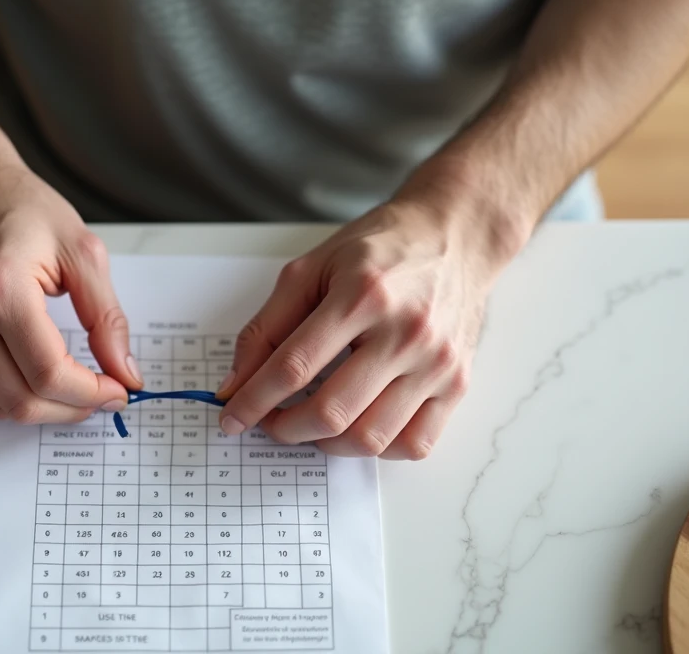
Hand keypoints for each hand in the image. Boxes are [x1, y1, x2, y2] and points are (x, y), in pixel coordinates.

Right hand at [0, 118, 140, 421]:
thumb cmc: (18, 207)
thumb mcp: (81, 251)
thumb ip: (107, 317)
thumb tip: (125, 372)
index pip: (48, 372)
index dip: (90, 393)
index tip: (117, 391)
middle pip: (20, 399)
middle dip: (69, 409)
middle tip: (100, 395)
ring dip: (41, 406)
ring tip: (72, 385)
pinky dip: (8, 388)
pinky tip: (30, 365)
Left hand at [215, 197, 507, 458]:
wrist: (454, 238)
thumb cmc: (380, 250)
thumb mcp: (312, 268)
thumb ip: (267, 326)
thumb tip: (236, 384)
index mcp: (363, 296)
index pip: (294, 366)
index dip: (253, 400)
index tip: (231, 417)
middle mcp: (405, 333)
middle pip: (331, 411)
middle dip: (285, 428)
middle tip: (269, 422)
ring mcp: (436, 363)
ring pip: (369, 438)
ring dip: (325, 445)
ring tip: (309, 426)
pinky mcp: (457, 384)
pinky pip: (413, 445)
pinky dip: (375, 450)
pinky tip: (356, 427)